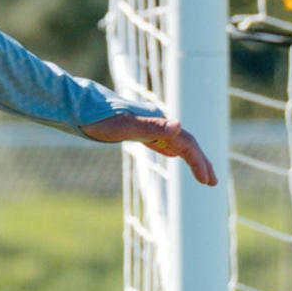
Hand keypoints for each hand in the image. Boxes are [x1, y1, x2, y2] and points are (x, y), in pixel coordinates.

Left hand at [81, 112, 216, 186]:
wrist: (78, 107)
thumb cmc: (98, 118)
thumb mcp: (124, 126)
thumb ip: (151, 127)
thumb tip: (180, 126)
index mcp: (158, 121)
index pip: (186, 143)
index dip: (198, 162)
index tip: (207, 181)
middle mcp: (156, 121)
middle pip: (186, 142)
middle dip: (201, 162)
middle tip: (213, 183)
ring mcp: (147, 124)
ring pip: (175, 142)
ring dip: (190, 158)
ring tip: (201, 174)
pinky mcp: (136, 129)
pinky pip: (160, 141)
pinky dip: (171, 150)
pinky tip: (172, 156)